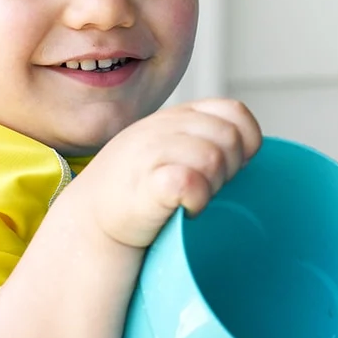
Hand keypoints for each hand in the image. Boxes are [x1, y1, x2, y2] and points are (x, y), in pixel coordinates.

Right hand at [76, 98, 261, 249]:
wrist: (89, 224)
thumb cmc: (136, 193)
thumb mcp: (167, 148)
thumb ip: (201, 138)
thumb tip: (248, 147)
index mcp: (176, 116)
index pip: (234, 112)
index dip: (245, 142)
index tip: (230, 168)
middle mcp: (162, 126)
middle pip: (229, 137)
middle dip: (230, 169)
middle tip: (206, 190)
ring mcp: (151, 152)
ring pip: (214, 158)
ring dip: (213, 186)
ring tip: (192, 200)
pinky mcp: (146, 184)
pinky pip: (192, 182)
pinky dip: (197, 199)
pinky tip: (185, 210)